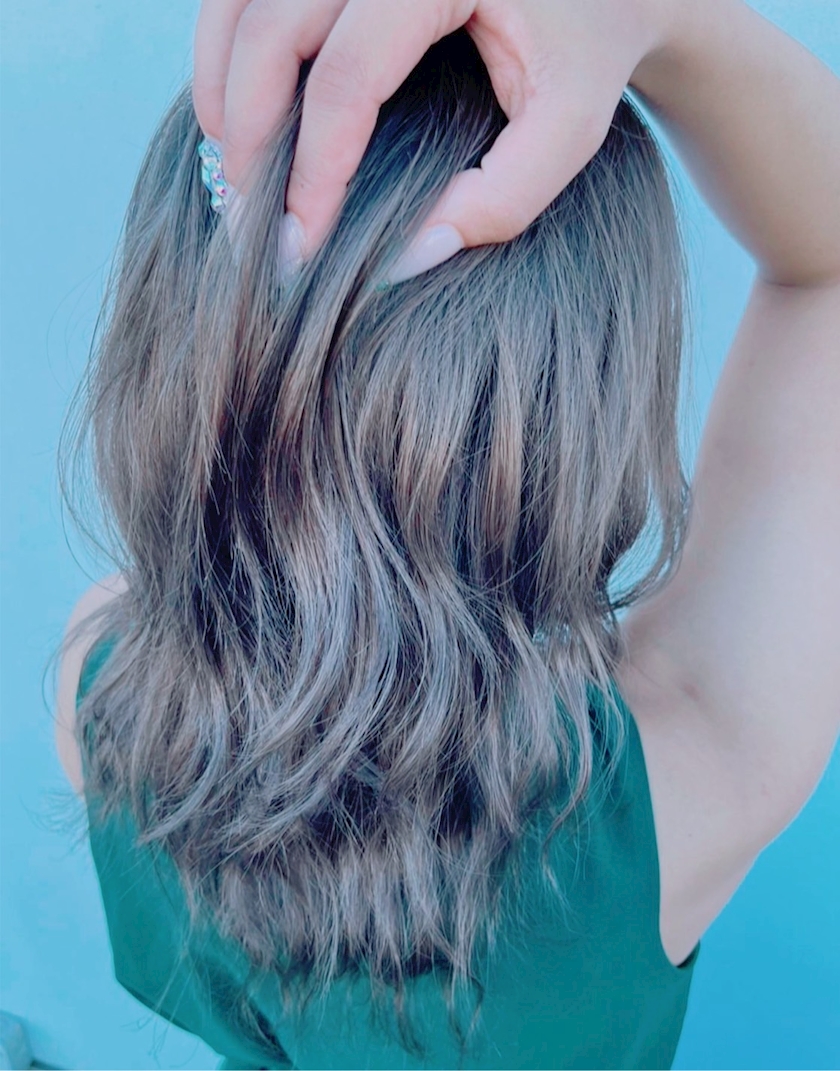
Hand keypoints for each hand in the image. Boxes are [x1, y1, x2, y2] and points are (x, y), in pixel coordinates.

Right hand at [193, 0, 669, 277]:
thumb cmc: (587, 45)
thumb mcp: (568, 127)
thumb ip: (498, 201)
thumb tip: (399, 262)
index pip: (346, 80)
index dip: (311, 174)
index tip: (297, 248)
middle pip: (272, 30)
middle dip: (247, 136)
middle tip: (250, 220)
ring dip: (220, 86)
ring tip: (231, 167)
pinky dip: (228, 44)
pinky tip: (237, 106)